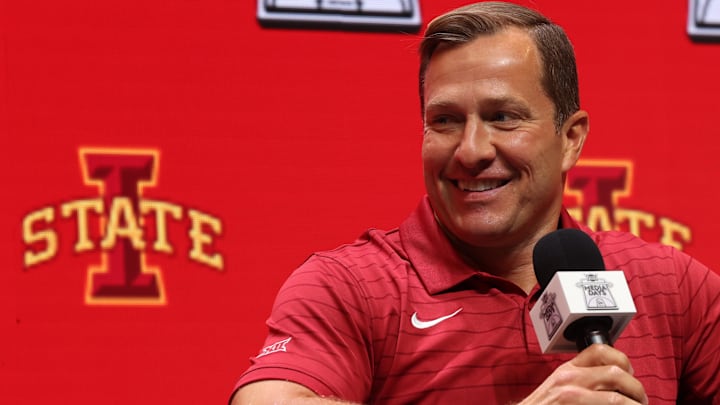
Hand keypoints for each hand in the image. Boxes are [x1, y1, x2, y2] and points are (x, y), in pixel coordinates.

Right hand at [519, 344, 647, 404]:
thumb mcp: (558, 388)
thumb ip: (582, 382)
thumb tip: (615, 386)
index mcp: (567, 370)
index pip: (600, 351)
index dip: (623, 361)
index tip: (630, 375)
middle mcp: (569, 379)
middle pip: (615, 373)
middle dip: (636, 390)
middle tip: (640, 402)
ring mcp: (571, 397)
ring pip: (617, 398)